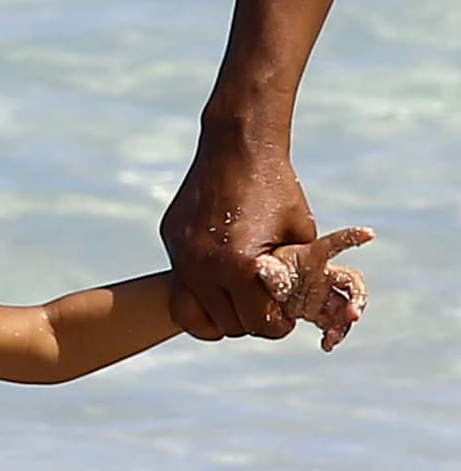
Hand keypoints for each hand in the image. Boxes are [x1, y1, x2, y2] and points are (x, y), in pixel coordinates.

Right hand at [161, 131, 317, 339]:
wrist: (237, 145)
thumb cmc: (277, 188)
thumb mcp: (299, 235)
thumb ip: (296, 276)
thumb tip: (296, 309)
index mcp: (240, 267)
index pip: (259, 324)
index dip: (278, 325)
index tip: (284, 318)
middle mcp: (203, 268)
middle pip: (229, 326)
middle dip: (250, 320)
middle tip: (263, 306)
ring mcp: (182, 257)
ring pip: (196, 316)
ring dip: (221, 312)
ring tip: (239, 299)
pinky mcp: (171, 243)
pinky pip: (182, 286)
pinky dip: (202, 288)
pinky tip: (220, 276)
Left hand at [255, 225, 373, 352]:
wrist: (264, 286)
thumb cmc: (267, 268)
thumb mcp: (266, 267)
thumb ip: (269, 270)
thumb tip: (261, 267)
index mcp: (314, 257)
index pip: (335, 244)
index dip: (351, 237)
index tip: (369, 234)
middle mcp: (325, 276)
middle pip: (352, 283)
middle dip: (357, 298)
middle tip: (353, 314)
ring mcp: (324, 295)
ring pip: (343, 309)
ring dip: (343, 324)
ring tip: (331, 339)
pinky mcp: (319, 312)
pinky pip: (332, 324)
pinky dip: (331, 335)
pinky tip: (326, 346)